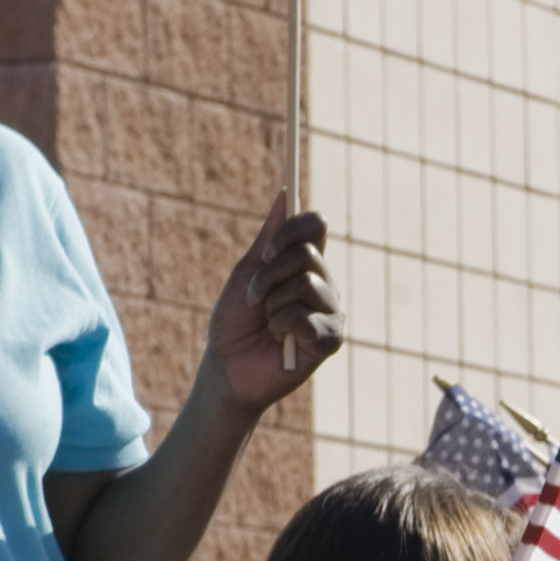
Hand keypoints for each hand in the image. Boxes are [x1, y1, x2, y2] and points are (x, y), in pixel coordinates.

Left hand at [208, 196, 343, 407]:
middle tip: (254, 299)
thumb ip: (268, 238)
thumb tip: (286, 193)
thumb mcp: (246, 273)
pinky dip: (282, 326)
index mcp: (306, 265)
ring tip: (268, 323)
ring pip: (305, 283)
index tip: (267, 251)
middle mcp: (324, 284)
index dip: (291, 231)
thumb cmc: (236, 321)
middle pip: (307, 254)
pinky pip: (306, 316)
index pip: (315, 226)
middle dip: (268, 275)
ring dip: (273, 304)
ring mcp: (330, 311)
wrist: (228, 367)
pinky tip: (281, 340)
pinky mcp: (329, 339)